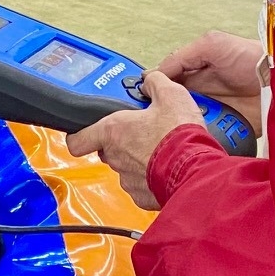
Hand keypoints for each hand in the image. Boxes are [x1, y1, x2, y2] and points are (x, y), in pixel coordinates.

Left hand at [65, 70, 206, 210]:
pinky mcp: (142, 196)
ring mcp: (128, 178)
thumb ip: (155, 83)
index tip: (83, 132)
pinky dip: (151, 177)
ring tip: (161, 149)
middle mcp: (116, 157)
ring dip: (139, 159)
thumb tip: (150, 80)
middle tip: (142, 131)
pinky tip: (167, 167)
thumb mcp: (171, 95)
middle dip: (122, 142)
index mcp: (113, 131)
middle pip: (107, 150)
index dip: (79, 135)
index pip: (77, 140)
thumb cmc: (179, 135)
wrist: (197, 170)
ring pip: (125, 167)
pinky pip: (141, 184)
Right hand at [158, 31, 264, 131]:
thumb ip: (180, 57)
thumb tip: (153, 74)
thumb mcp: (211, 45)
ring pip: (185, 124)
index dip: (152, 92)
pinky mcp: (224, 130)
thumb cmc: (249, 58)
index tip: (140, 100)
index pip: (164, 85)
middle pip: (171, 108)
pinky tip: (195, 137)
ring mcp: (211, 114)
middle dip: (163, 113)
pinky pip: (204, 137)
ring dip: (181, 125)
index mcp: (193, 74)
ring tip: (179, 126)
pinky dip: (199, 137)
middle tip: (156, 118)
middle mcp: (199, 95)